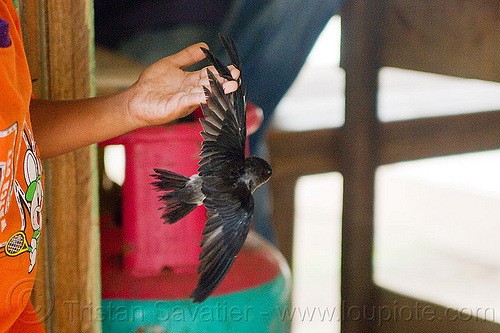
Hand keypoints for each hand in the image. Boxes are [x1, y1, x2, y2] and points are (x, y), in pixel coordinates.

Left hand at [125, 43, 239, 126]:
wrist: (136, 99)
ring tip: (230, 86)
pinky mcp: (177, 106)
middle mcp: (192, 91)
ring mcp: (186, 100)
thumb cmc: (151, 84)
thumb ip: (187, 56)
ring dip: (218, 91)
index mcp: (191, 81)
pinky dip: (200, 97)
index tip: (234, 69)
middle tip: (236, 77)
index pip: (210, 74)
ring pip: (205, 94)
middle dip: (224, 82)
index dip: (222, 71)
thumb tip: (205, 46)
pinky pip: (191, 100)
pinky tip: (209, 93)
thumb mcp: (171, 64)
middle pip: (211, 85)